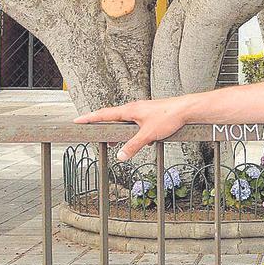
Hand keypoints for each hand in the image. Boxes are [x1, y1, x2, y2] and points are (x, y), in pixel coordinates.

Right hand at [74, 97, 190, 160]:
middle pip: (112, 117)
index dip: (89, 118)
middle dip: (101, 126)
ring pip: (124, 121)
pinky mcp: (150, 115)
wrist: (186, 109)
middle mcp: (134, 108)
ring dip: (117, 131)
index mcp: (129, 110)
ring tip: (111, 141)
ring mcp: (142, 111)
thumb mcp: (148, 135)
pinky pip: (135, 123)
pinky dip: (131, 131)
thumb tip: (120, 156)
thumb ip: (133, 146)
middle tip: (91, 134)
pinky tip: (137, 140)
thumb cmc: (169, 117)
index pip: (104, 114)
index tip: (77, 120)